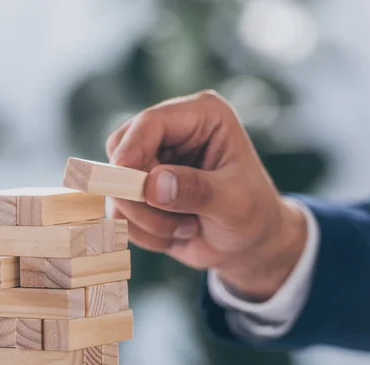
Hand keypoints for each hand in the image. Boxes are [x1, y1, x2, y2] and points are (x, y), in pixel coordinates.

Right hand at [106, 90, 306, 300]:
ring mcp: (152, 161)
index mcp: (202, 116)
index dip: (132, 148)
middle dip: (138, 194)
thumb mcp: (234, 202)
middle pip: (121, 151)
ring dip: (146, 219)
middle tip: (169, 222)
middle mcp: (172, 132)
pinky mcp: (140, 190)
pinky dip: (142, 231)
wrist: (250, 244)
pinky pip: (119, 211)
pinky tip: (175, 234)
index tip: (122, 179)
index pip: (152, 122)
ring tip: (187, 228)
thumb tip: (153, 185)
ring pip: (116, 187)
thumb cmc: (253, 215)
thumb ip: (196, 191)